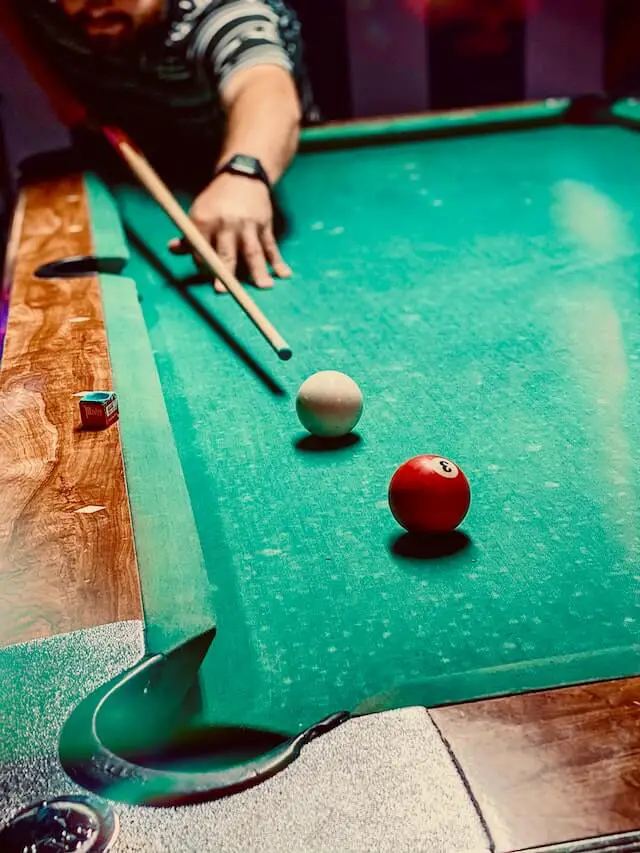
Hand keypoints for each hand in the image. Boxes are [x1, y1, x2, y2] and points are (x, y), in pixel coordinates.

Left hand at [168, 173, 291, 292]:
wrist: (242, 176)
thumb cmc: (217, 201)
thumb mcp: (199, 212)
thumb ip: (189, 235)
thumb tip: (172, 249)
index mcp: (204, 220)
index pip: (201, 249)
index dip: (203, 265)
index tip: (208, 277)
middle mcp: (226, 223)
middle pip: (226, 252)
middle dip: (225, 272)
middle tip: (224, 290)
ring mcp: (248, 225)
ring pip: (253, 251)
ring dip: (259, 270)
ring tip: (265, 286)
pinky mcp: (264, 224)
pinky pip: (271, 246)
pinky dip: (278, 261)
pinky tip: (285, 274)